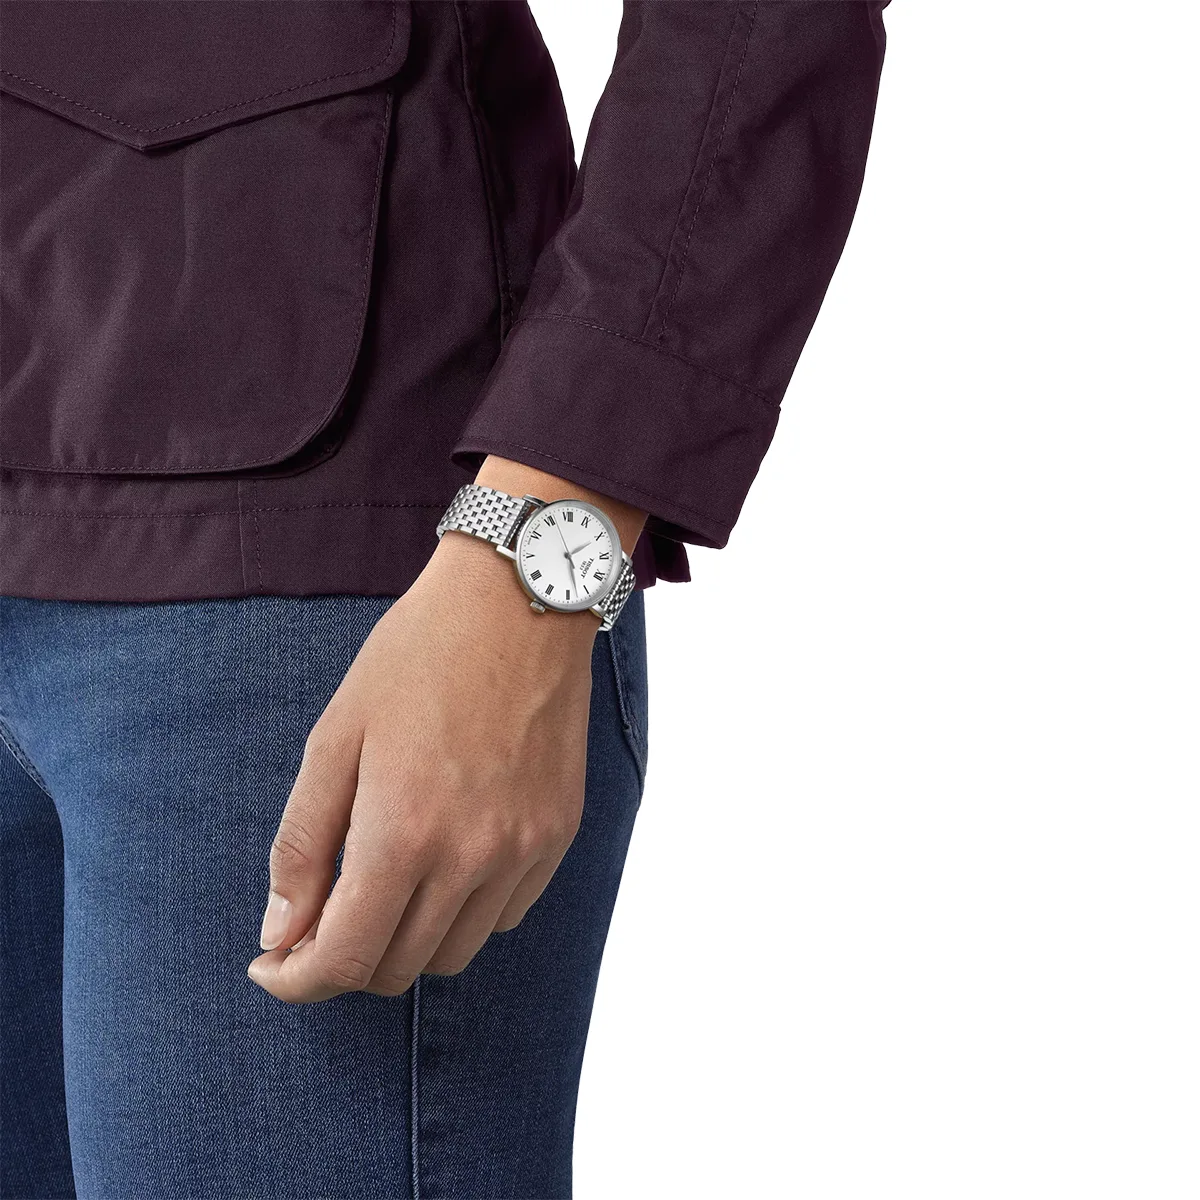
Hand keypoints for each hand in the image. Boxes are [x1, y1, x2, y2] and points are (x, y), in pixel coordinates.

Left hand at [246, 530, 597, 1002]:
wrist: (519, 603)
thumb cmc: (416, 658)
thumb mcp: (334, 737)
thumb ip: (302, 843)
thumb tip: (283, 932)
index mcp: (403, 833)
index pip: (345, 960)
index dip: (298, 980)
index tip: (273, 965)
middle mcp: (472, 857)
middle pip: (399, 969)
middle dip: (344, 962)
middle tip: (318, 921)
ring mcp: (524, 850)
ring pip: (455, 954)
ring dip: (405, 944)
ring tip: (382, 893)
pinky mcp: (558, 835)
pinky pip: (505, 916)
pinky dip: (463, 914)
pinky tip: (443, 867)